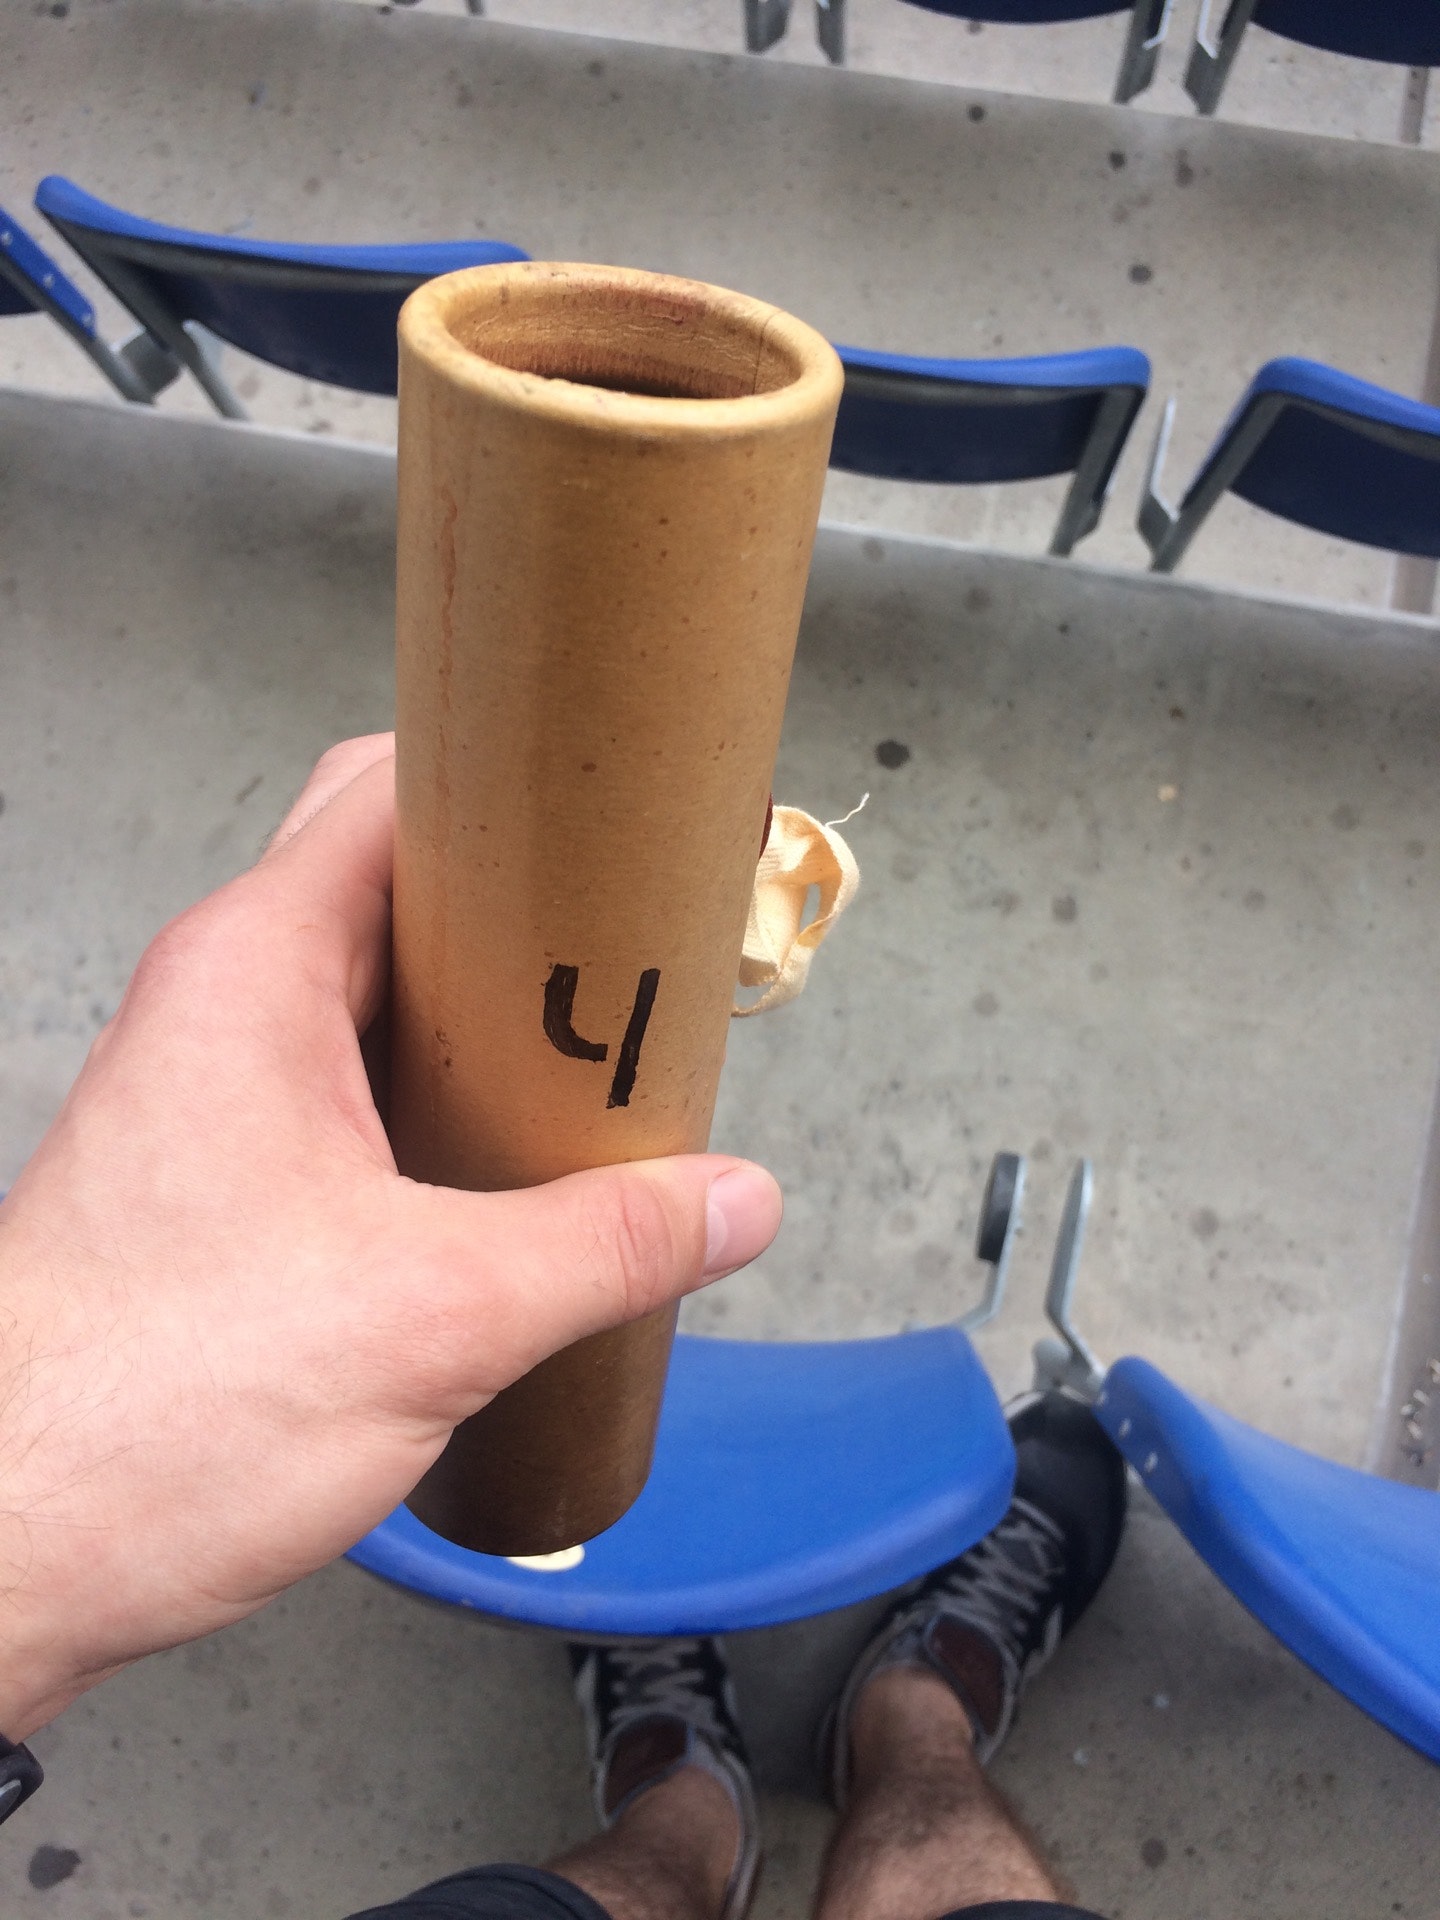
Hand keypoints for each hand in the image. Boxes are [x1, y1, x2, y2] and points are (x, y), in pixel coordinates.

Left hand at [0, 736, 780, 1739]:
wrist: (4, 1552)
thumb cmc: (145, 1407)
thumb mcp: (438, 1312)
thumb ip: (608, 1244)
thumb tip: (731, 1201)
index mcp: (256, 969)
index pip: (396, 790)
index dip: (519, 784)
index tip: (625, 812)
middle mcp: (225, 1008)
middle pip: (401, 894)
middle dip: (530, 919)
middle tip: (643, 962)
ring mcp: (218, 1094)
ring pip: (384, 1004)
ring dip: (491, 1030)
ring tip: (604, 1070)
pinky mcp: (223, 1185)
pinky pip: (360, 1097)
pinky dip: (446, 1109)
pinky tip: (519, 1175)